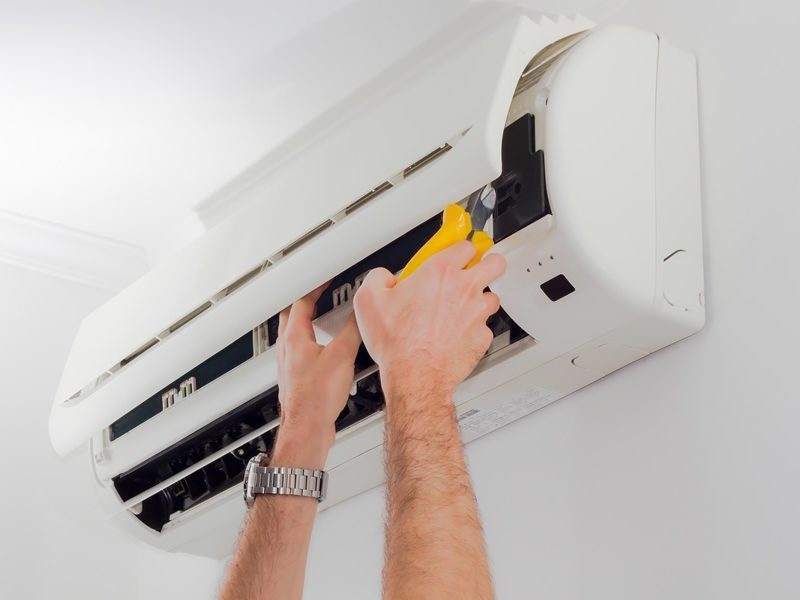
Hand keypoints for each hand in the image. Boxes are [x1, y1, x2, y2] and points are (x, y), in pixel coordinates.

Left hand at [274, 284, 361, 467]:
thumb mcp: (342, 356)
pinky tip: (327, 354)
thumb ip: (352, 329)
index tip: (327, 281)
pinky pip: (301, 353)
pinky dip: (313, 345)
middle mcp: (287, 349)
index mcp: (294, 338)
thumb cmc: (316, 399)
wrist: (308, 430)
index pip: (302, 302)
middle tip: (321, 296)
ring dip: (309, 324)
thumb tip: (361, 312)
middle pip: (292, 316)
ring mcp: (289, 365)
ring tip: (325, 321)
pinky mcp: (296, 379)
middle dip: (307, 303)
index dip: (316, 288)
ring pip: (295, 335)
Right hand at [353, 241, 505, 399]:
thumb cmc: (398, 343)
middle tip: (475, 270)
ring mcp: (477, 313)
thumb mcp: (369, 300)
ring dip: (480, 298)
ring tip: (463, 306)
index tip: (455, 251)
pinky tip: (459, 333)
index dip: (459, 248)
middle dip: (487, 263)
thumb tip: (384, 277)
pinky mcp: (482, 336)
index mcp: (439, 273)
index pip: (464, 245)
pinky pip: (485, 326)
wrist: (415, 376)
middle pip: (495, 262)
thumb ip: (378, 278)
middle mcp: (464, 289)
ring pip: (492, 296)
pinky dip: (475, 328)